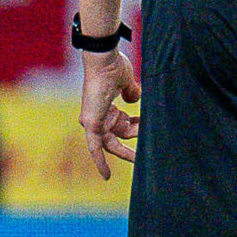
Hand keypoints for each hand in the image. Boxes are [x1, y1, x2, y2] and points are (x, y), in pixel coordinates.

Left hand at [78, 48, 139, 181]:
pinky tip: (106, 176)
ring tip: (143, 139)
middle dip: (131, 145)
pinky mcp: (91, 125)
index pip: (120, 126)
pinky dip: (100, 162)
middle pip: (116, 138)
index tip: (146, 125)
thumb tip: (135, 99)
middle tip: (145, 154)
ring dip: (128, 146)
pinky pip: (95, 148)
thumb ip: (131, 92)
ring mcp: (92, 121)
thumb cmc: (113, 67)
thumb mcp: (126, 83)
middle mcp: (95, 117)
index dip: (135, 127)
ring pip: (113, 143)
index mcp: (103, 108)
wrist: (104, 61)